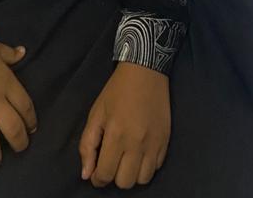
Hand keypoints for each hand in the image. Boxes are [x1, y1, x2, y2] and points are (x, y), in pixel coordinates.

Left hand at [79, 63, 170, 188]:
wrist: (145, 71)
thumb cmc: (117, 91)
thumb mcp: (96, 113)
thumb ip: (87, 145)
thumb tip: (86, 174)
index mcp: (116, 135)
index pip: (105, 175)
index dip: (96, 178)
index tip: (96, 171)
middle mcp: (137, 143)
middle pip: (124, 182)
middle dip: (114, 176)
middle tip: (112, 161)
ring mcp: (154, 143)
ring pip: (142, 180)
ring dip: (132, 173)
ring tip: (127, 159)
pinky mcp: (166, 140)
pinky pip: (156, 168)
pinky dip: (146, 165)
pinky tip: (140, 152)